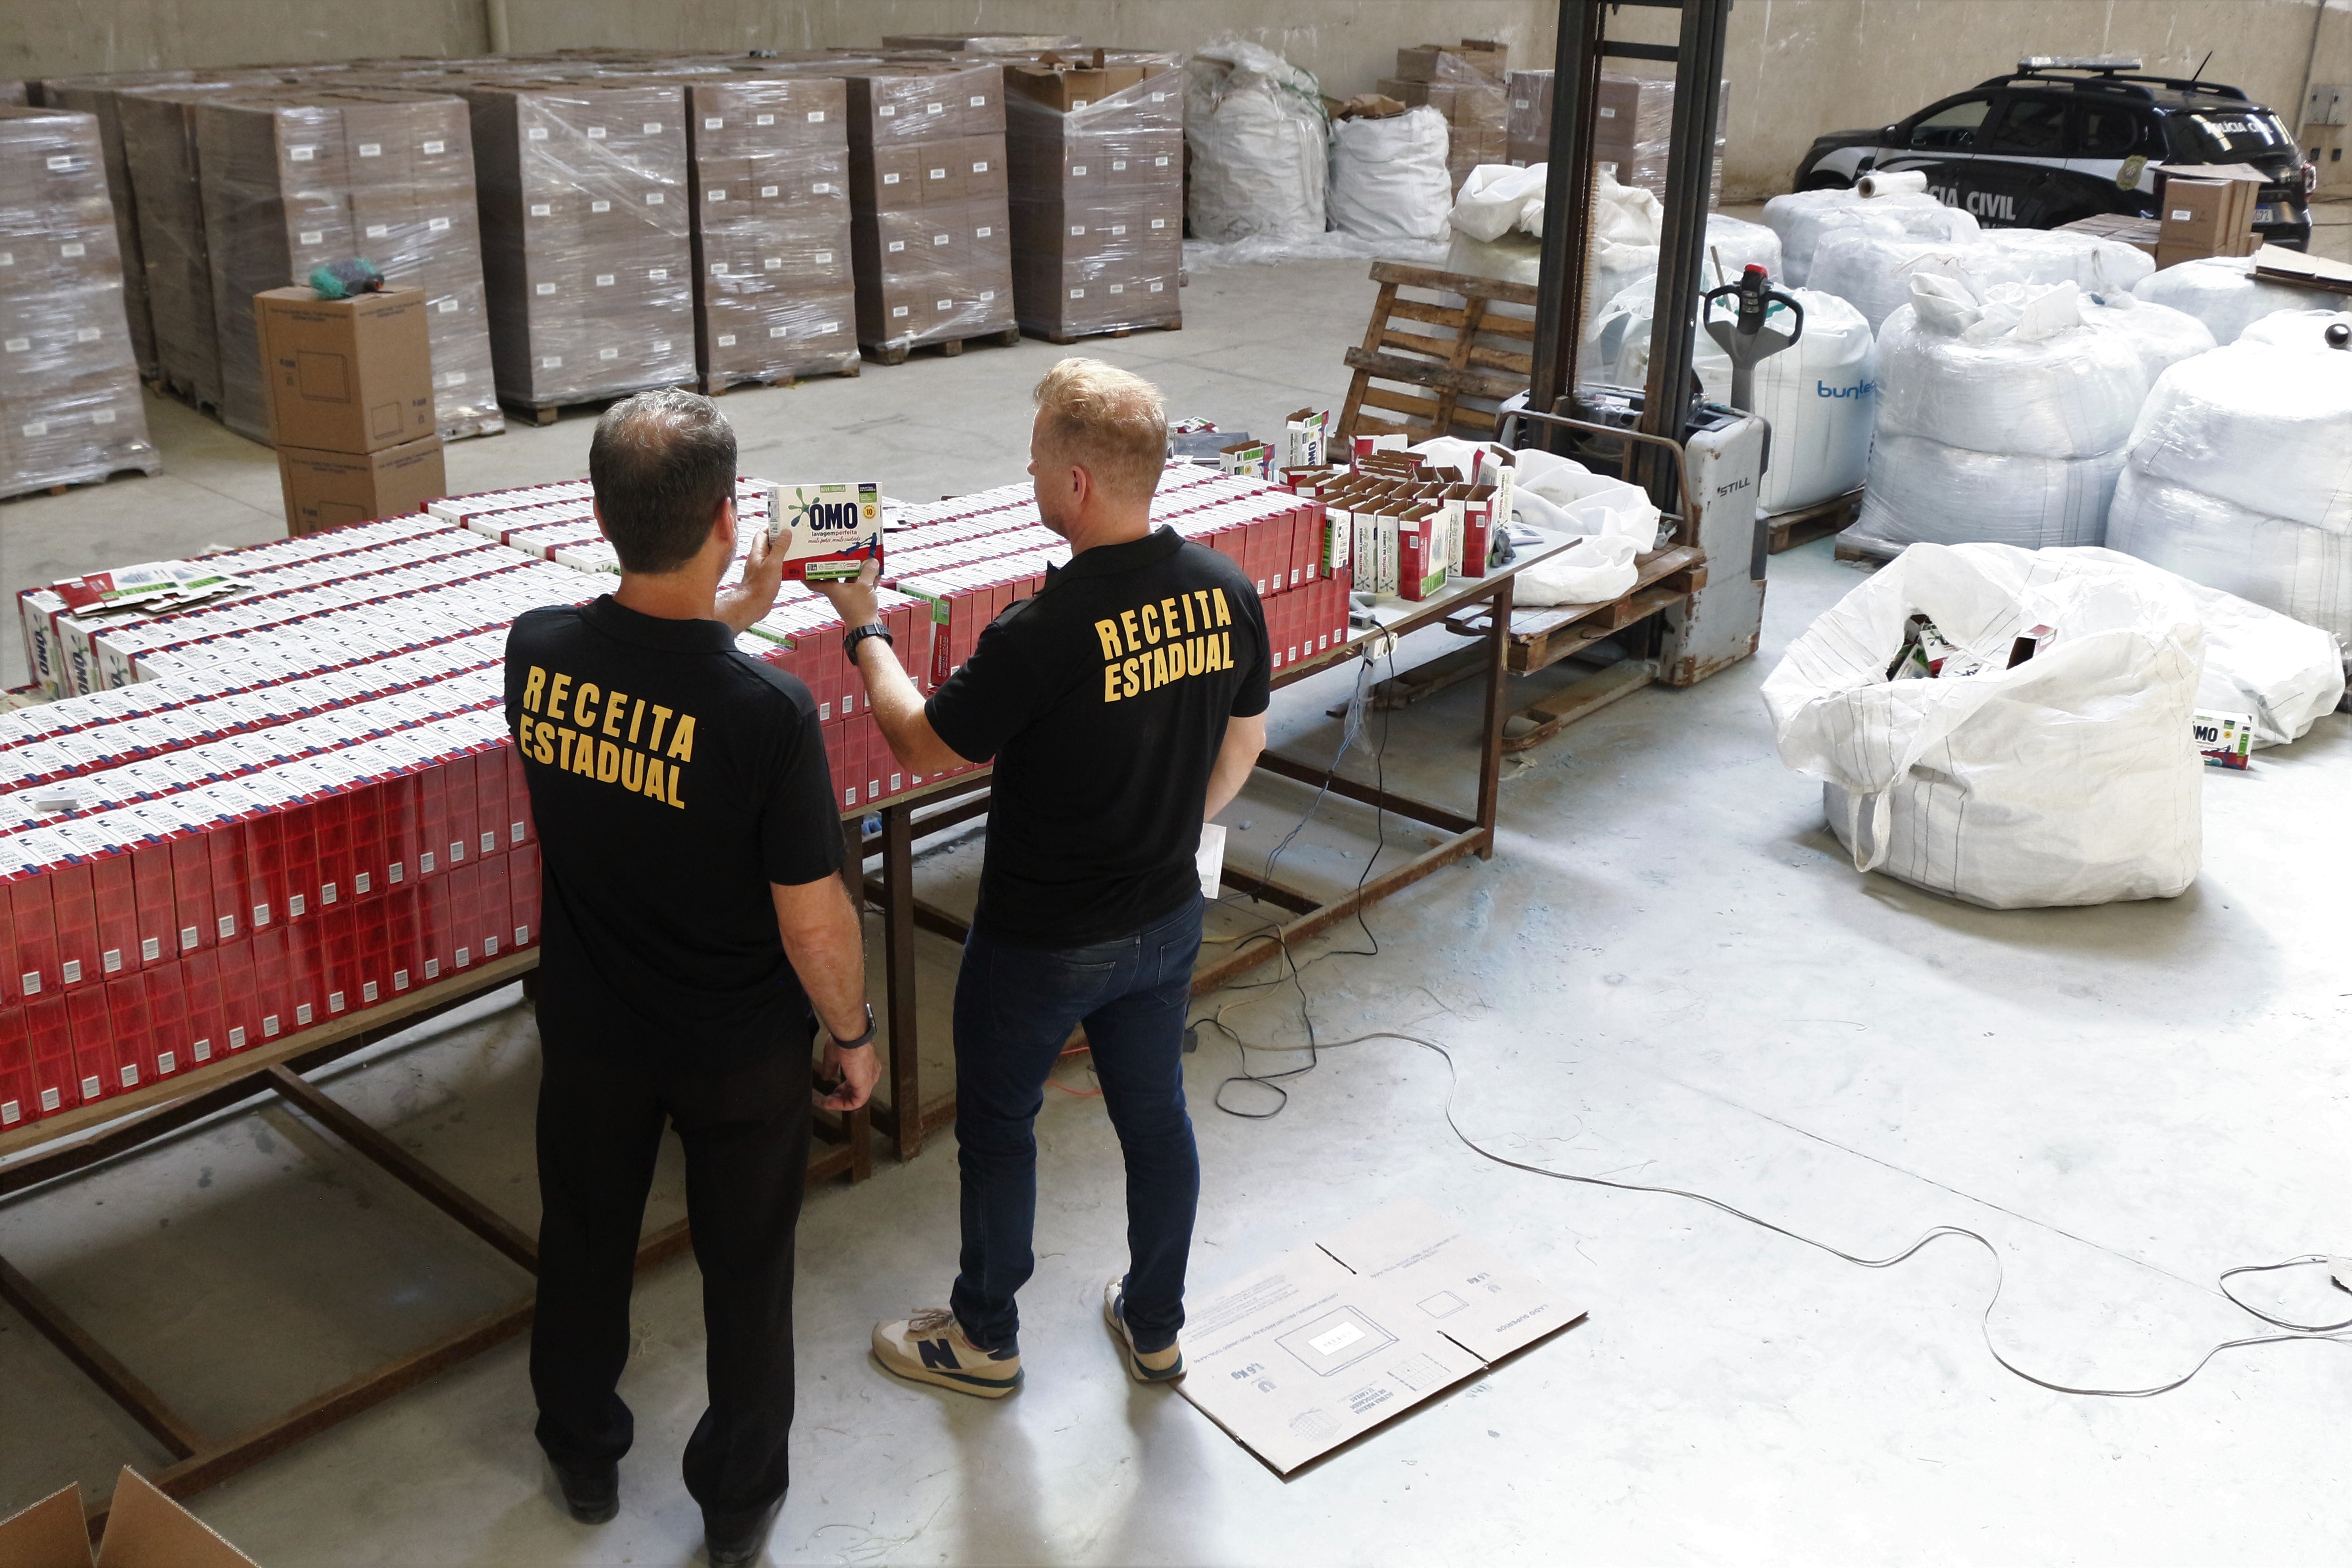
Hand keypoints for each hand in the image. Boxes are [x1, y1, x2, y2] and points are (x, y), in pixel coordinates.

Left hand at [716, 516, 784, 634]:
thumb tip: (785, 533)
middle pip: (770, 543)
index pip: (763, 533)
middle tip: (795, 538)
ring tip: (798, 551)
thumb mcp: (773, 564)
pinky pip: (777, 567)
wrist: (752, 606)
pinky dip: (785, 565)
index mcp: (757, 552)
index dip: (773, 527)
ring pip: (775, 556)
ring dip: (786, 553)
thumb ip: (779, 548)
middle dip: (783, 540)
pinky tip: (794, 568)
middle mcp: (758, 558)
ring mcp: (762, 568)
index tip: (785, 525)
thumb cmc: (759, 587)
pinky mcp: (766, 578)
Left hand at [810, 558, 881, 630]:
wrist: (867, 627)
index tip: (803, 565)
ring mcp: (848, 596)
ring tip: (863, 559)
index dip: (806, 575)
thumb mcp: (865, 586)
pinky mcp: (858, 600)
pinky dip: (867, 580)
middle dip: (839, 564)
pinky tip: (876, 573)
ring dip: (856, 571)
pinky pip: (862, 586)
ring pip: (850, 579)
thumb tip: (872, 561)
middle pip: (835, 575)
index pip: (812, 582)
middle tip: (840, 553)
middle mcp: (838, 592)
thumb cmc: (859, 610)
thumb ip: (868, 572)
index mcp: (832, 589)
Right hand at [819, 1038, 879, 1111]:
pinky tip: (830, 1103)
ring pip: (857, 1099)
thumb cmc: (844, 1042)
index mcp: (866, 1064)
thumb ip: (831, 1067)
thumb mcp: (834, 1056)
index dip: (844, 1088)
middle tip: (828, 1099)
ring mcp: (869, 1081)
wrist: (849, 1038)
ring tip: (826, 1103)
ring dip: (840, 1102)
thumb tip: (826, 1077)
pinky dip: (843, 1105)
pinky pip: (856, 1102)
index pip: (856, 1081)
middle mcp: (871, 1073)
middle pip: (857, 1091)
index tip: (832, 1090)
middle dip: (841, 1096)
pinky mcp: (865, 1087)